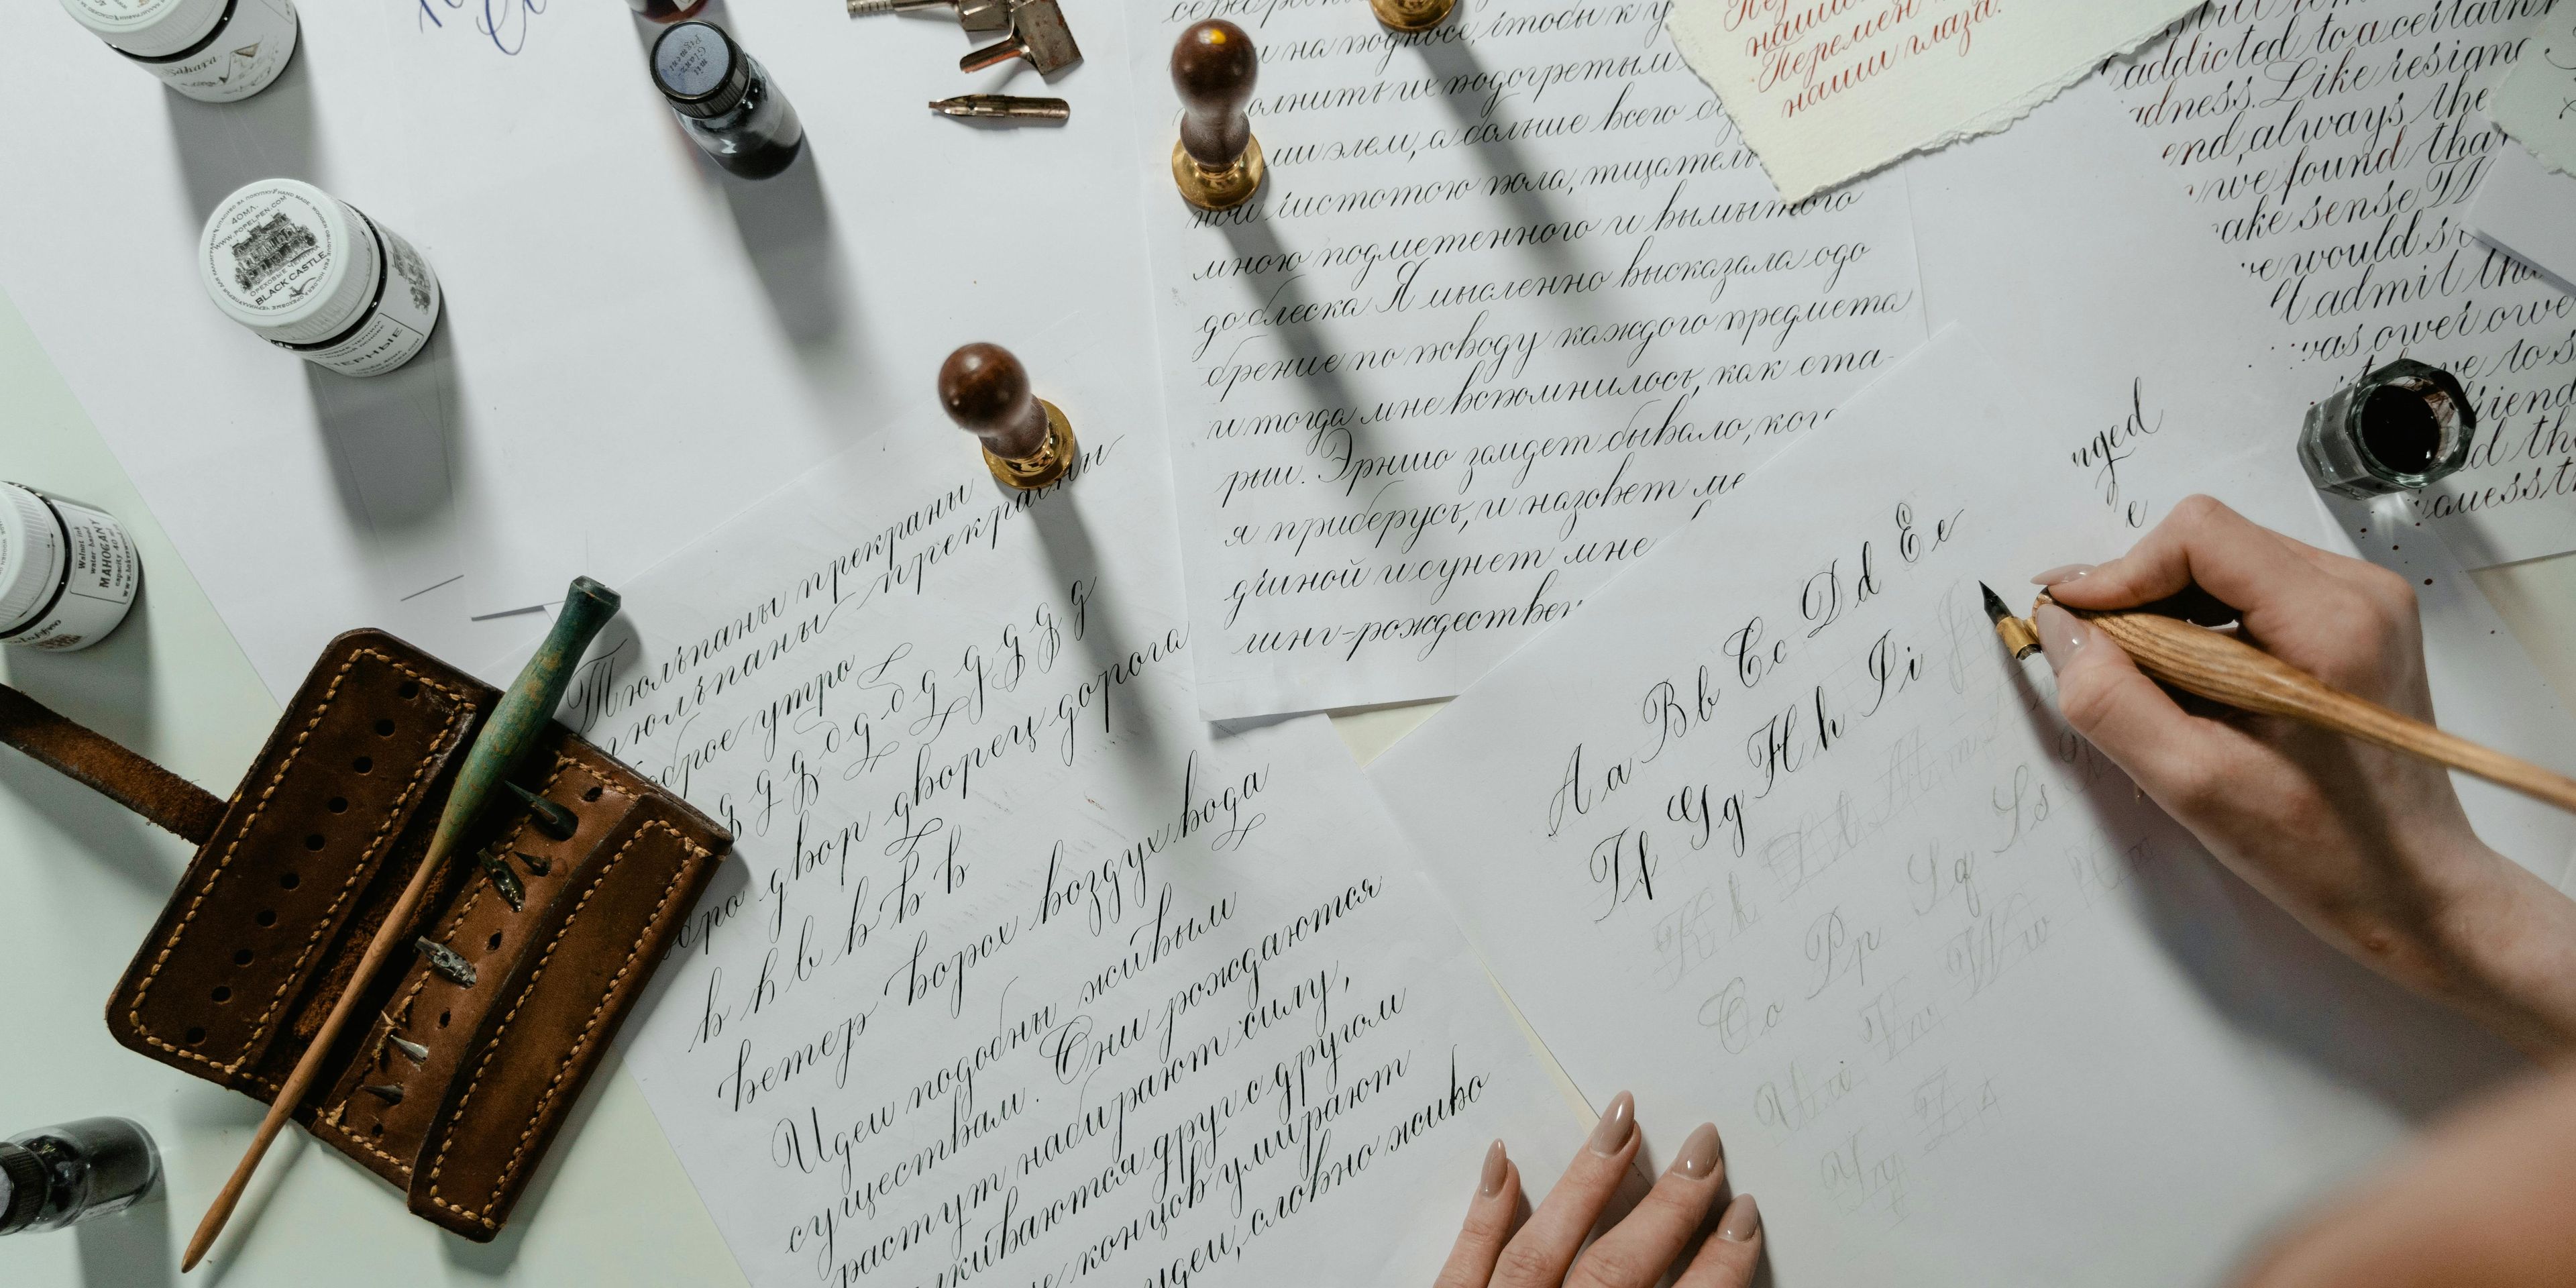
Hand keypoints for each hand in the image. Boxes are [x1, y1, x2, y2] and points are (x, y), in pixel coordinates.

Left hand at [1434, 1093, 1761, 1287]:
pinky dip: (1483, 1214)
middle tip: (1704, 1150)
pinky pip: (1461, 1264)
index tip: (1744, 1214)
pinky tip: (1504, 1160)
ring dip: (1586, 1186)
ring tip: (1624, 1123)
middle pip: (1615, 1271)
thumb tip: (1709, 1274)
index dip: (1720, 1267)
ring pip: (1539, 1251)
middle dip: (1666, 1209)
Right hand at [2036, 496, 2575, 1055]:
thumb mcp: (2194, 784)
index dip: (2120, 573)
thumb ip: (2110, 700)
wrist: (2412, 886)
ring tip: (2154, 684)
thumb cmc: (2320, 849)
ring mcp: (2365, 602)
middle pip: (2210, 542)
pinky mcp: (2357, 621)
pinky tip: (2197, 685)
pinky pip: (2253, 591)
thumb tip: (2060, 628)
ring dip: (2170, 612)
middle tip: (2103, 662)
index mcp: (2332, 622)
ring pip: (2226, 563)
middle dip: (2141, 595)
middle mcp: (2360, 591)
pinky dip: (2205, 626)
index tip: (2073, 624)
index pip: (2199, 536)